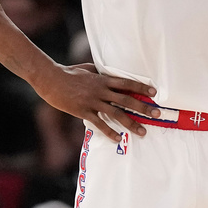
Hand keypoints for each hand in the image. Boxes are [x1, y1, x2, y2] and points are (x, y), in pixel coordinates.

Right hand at [35, 63, 159, 142]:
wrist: (50, 79)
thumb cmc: (68, 72)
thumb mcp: (87, 68)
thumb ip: (99, 72)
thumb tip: (107, 72)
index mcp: (102, 79)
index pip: (126, 83)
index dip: (141, 88)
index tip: (154, 93)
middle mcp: (101, 90)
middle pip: (126, 100)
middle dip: (143, 108)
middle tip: (157, 114)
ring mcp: (93, 102)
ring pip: (116, 114)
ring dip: (131, 123)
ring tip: (143, 132)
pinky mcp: (83, 111)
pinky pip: (99, 123)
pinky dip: (109, 132)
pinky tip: (118, 138)